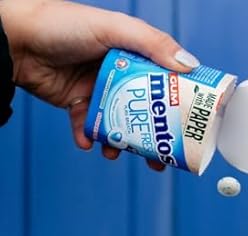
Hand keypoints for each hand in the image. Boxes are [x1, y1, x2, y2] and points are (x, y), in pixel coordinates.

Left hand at [0, 0, 198, 168]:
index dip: (179, 104)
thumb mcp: (113, 28)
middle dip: (154, 137)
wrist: (15, 39)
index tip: (189, 126)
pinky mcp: (79, 103)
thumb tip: (189, 65)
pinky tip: (88, 143)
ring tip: (118, 153)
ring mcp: (100, 90)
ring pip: (120, 123)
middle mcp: (121, 74)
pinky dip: (89, 137)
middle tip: (161, 158)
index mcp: (134, 55)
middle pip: (146, 111)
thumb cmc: (62, 24)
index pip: (166, 81)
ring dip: (122, 143)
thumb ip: (152, 42)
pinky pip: (90, 126)